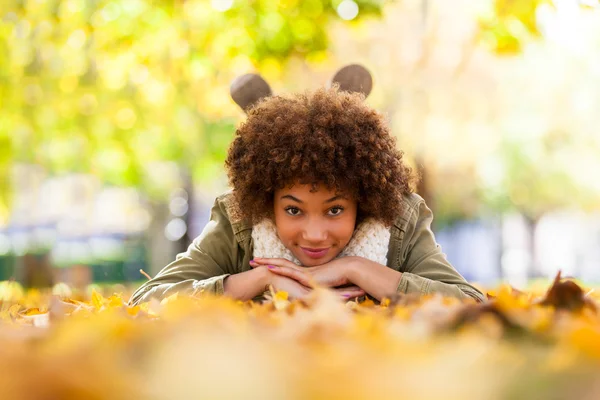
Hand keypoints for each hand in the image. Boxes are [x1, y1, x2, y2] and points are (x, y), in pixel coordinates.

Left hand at [252, 256, 402, 301]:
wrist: (351, 272)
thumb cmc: (342, 280)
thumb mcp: (328, 290)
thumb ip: (321, 294)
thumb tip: (317, 300)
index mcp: (305, 274)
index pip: (286, 269)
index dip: (274, 266)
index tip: (263, 265)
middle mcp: (302, 271)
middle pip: (280, 265)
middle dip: (265, 262)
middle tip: (252, 261)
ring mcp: (304, 272)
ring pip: (282, 266)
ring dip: (267, 263)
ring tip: (254, 261)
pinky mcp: (308, 275)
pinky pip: (291, 272)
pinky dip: (280, 269)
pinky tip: (270, 268)